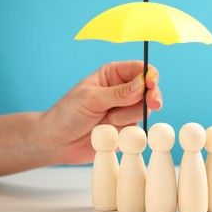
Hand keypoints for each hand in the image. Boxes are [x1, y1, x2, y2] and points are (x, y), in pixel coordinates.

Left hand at [38, 60, 161, 164]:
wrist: (58, 142)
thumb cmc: (68, 114)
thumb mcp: (91, 99)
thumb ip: (118, 93)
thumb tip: (142, 84)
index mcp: (113, 75)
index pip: (140, 69)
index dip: (150, 75)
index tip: (152, 83)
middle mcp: (123, 91)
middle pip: (149, 90)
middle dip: (150, 97)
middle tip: (153, 103)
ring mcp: (126, 111)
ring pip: (144, 111)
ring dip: (126, 117)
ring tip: (106, 120)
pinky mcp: (127, 130)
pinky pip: (137, 130)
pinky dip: (126, 133)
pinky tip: (110, 134)